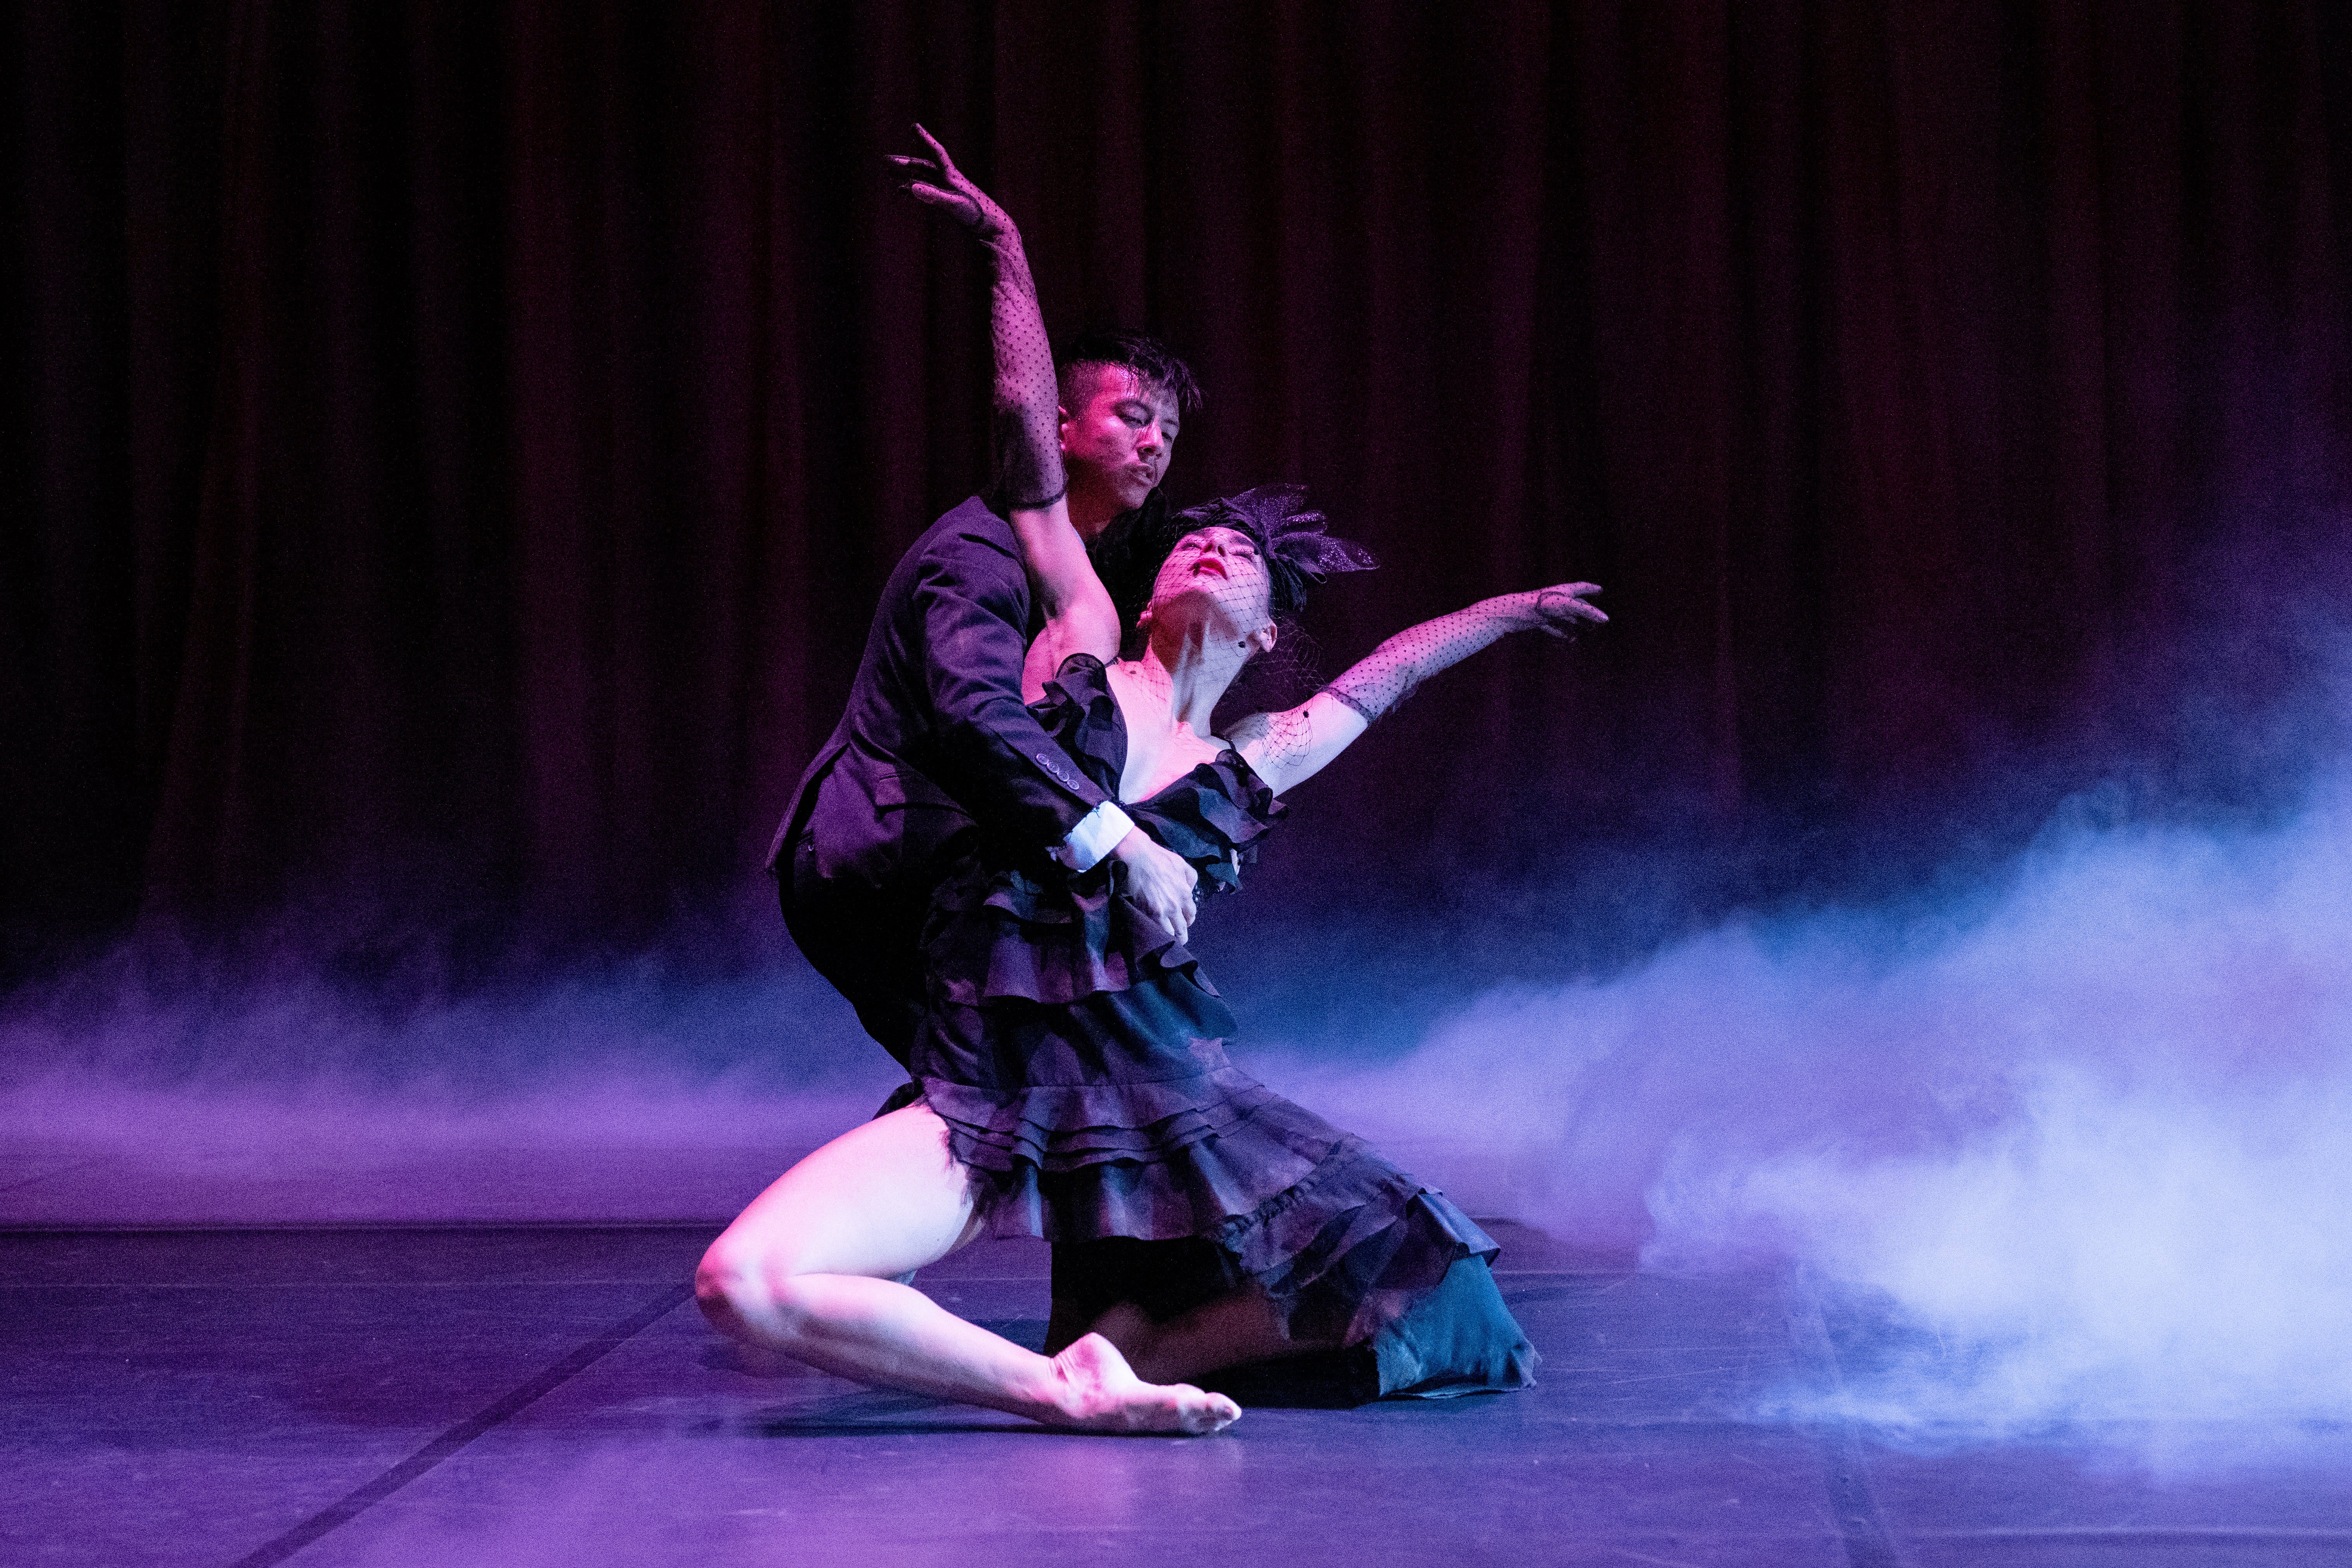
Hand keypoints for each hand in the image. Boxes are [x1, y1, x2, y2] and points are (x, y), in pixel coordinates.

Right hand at [889, 124, 1011, 242]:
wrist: (993, 229)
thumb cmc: (977, 216)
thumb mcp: (954, 205)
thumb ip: (933, 196)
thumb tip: (911, 187)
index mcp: (952, 177)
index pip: (937, 153)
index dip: (925, 139)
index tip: (914, 126)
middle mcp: (949, 181)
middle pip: (923, 166)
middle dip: (905, 163)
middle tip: (885, 160)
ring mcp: (948, 191)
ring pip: (923, 178)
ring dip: (906, 174)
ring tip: (889, 172)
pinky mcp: (948, 202)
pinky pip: (926, 190)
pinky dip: (913, 189)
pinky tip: (902, 191)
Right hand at [1110, 826, 1199, 944]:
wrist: (1137, 857)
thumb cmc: (1159, 858)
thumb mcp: (1182, 864)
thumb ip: (1191, 878)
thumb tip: (1190, 890)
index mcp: (1184, 894)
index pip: (1191, 915)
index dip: (1188, 920)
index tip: (1185, 922)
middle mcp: (1174, 906)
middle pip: (1182, 929)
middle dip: (1181, 935)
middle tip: (1179, 939)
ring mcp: (1159, 911)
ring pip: (1168, 933)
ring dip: (1169, 938)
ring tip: (1166, 940)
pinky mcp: (1145, 912)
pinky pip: (1153, 929)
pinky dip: (1155, 933)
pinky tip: (1154, 934)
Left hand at [1520, 582, 1605, 638]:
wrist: (1511, 613)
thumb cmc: (1540, 605)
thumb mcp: (1567, 606)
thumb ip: (1586, 611)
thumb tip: (1605, 619)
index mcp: (1563, 591)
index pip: (1581, 587)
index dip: (1591, 588)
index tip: (1600, 590)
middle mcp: (1555, 599)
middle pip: (1574, 604)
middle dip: (1585, 611)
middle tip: (1597, 619)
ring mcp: (1545, 610)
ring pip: (1564, 616)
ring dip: (1576, 623)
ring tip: (1586, 630)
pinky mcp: (1536, 620)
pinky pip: (1553, 627)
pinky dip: (1563, 632)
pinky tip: (1568, 638)